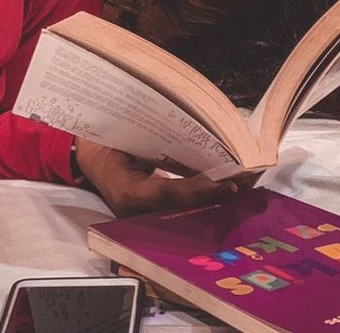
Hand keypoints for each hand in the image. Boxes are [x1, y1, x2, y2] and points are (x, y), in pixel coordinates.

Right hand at [74, 137, 244, 216]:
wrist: (93, 161)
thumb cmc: (106, 143)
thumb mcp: (123, 135)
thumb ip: (151, 135)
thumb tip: (188, 123)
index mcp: (125, 191)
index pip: (166, 193)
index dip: (196, 190)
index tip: (225, 183)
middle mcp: (137, 211)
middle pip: (182, 208)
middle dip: (215, 196)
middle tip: (246, 183)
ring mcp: (146, 217)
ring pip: (186, 212)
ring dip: (216, 199)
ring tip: (246, 185)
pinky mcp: (155, 216)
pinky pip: (182, 210)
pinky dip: (205, 200)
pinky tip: (228, 190)